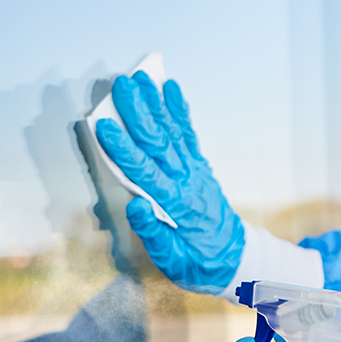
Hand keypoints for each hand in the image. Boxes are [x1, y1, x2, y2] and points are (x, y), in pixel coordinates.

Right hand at [94, 72, 245, 293]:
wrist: (235, 260)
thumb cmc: (199, 264)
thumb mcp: (173, 263)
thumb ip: (153, 234)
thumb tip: (135, 206)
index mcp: (177, 206)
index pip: (146, 173)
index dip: (123, 149)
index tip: (104, 126)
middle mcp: (188, 182)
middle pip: (159, 143)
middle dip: (138, 112)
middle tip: (121, 84)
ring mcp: (196, 171)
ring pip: (172, 132)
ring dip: (155, 103)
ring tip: (142, 77)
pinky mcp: (199, 167)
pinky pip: (187, 135)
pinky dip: (179, 111)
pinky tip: (170, 89)